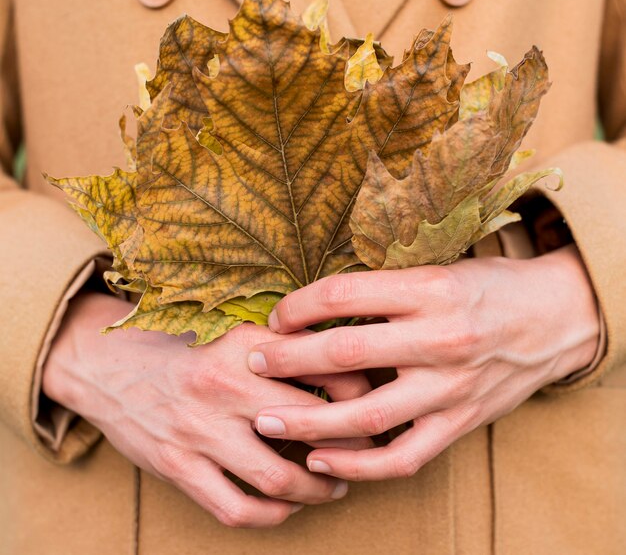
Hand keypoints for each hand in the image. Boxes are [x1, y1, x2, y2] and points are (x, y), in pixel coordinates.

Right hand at [43, 292, 371, 526]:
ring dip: (317, 490)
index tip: (373, 400)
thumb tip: (338, 363)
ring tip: (334, 486)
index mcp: (244, 345)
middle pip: (311, 426)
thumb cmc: (179, 346)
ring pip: (279, 479)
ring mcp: (200, 431)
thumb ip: (277, 346)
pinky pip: (237, 508)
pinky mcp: (178, 467)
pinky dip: (271, 516)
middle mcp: (225, 387)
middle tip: (365, 449)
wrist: (106, 365)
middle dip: (350, 445)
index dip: (359, 390)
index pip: (323, 369)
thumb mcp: (228, 332)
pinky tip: (285, 507)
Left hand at [247, 245, 599, 480]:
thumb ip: (384, 287)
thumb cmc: (486, 287)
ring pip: (367, 414)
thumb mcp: (438, 268)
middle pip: (345, 353)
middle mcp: (440, 337)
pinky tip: (321, 460)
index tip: (275, 317)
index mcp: (429, 289)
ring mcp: (451, 387)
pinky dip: (357, 465)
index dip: (298, 306)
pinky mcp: (461, 422)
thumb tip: (317, 302)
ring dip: (309, 420)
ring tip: (265, 420)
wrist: (554, 317)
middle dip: (287, 360)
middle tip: (251, 363)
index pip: (343, 295)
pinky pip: (403, 456)